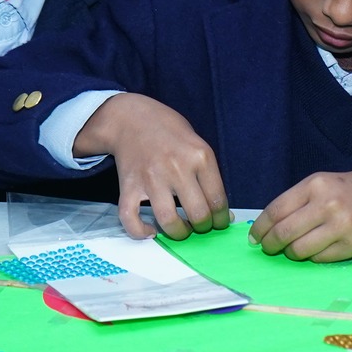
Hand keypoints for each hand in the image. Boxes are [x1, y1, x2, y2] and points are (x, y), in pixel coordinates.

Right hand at [75, 93, 232, 240]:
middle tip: (200, 226)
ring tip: (181, 230)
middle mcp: (177, 168)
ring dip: (179, 233)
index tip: (219, 222)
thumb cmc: (169, 131)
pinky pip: (131, 218)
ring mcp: (151, 178)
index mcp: (200, 156)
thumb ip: (208, 174)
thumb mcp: (197, 143)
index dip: (221, 218)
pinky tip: (150, 231)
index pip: (218, 199)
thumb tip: (221, 210)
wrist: (131, 118)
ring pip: (169, 221)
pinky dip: (140, 231)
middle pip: (198, 214)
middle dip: (203, 227)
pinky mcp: (129, 186)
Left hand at [250, 163, 351, 261]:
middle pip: (283, 233)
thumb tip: (266, 227)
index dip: (260, 228)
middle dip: (270, 246)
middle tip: (269, 249)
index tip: (255, 238)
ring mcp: (341, 226)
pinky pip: (320, 259)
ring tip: (294, 250)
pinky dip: (313, 258)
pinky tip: (317, 250)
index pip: (276, 210)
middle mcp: (327, 204)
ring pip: (299, 250)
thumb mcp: (325, 184)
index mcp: (316, 184)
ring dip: (291, 254)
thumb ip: (298, 201)